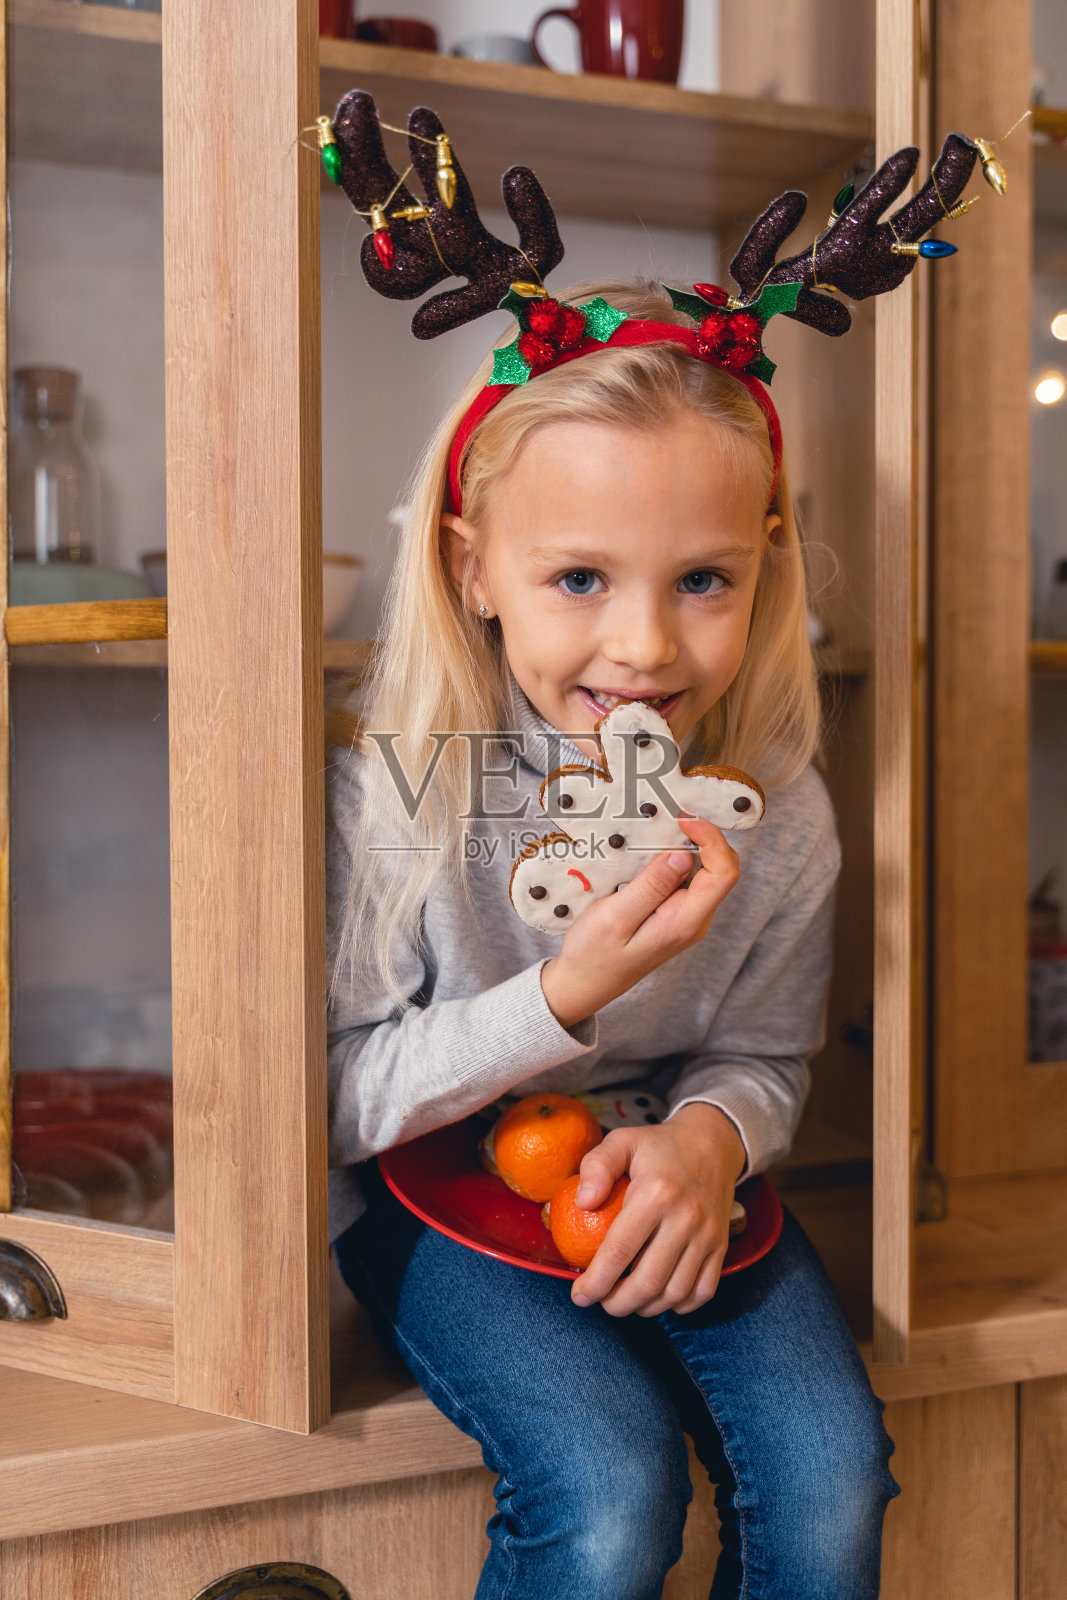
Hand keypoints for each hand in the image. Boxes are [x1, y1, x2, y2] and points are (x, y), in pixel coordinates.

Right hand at [540, 814, 739, 1029]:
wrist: (582, 984)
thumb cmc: (593, 955)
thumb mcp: (615, 916)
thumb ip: (652, 886)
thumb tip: (684, 855)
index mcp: (685, 922)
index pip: (724, 873)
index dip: (712, 839)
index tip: (684, 819)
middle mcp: (694, 920)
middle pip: (721, 870)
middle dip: (705, 838)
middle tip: (673, 816)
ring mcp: (685, 919)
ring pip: (705, 874)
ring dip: (690, 847)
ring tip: (661, 827)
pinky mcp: (673, 916)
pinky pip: (686, 882)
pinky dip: (676, 860)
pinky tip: (652, 850)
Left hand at [569, 1102, 746, 1317]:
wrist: (713, 1143)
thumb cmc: (659, 1146)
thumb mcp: (622, 1140)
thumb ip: (596, 1166)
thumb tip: (582, 1202)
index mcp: (656, 1193)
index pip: (620, 1250)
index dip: (597, 1280)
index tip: (579, 1294)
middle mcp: (686, 1218)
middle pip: (649, 1281)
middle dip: (618, 1303)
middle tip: (601, 1302)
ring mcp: (707, 1235)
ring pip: (675, 1292)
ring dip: (645, 1308)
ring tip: (625, 1301)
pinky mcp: (722, 1246)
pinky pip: (702, 1291)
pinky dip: (678, 1305)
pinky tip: (658, 1298)